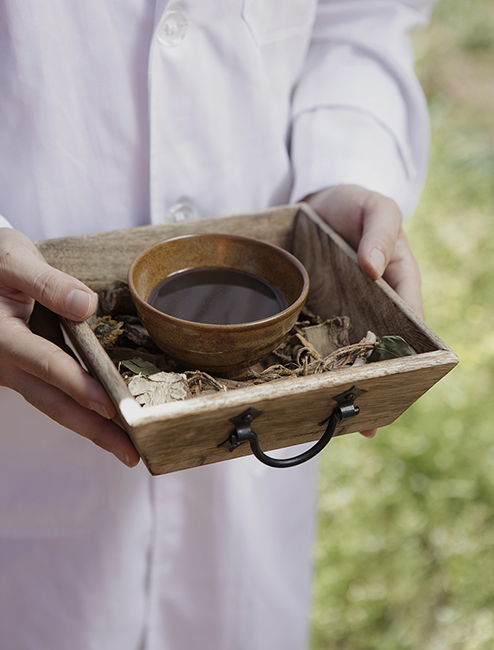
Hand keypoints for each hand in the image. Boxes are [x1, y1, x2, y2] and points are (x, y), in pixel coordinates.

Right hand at [0, 228, 139, 466]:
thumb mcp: (13, 259)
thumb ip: (46, 283)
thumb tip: (86, 306)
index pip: (46, 363)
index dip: (79, 385)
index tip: (110, 406)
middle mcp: (4, 362)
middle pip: (52, 402)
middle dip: (92, 429)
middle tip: (130, 452)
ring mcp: (12, 371)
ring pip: (52, 404)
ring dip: (89, 427)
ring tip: (126, 448)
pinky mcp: (21, 370)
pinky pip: (51, 394)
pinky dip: (79, 409)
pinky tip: (106, 420)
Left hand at [305, 185, 423, 437]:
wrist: (320, 204)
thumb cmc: (356, 205)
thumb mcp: (376, 207)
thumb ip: (381, 231)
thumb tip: (373, 268)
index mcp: (397, 285)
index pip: (408, 327)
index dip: (405, 359)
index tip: (393, 387)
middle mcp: (373, 307)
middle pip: (379, 352)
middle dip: (373, 385)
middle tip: (364, 423)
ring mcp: (345, 312)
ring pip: (349, 354)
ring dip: (343, 385)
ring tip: (332, 419)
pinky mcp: (318, 313)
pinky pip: (319, 341)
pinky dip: (313, 365)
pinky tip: (302, 389)